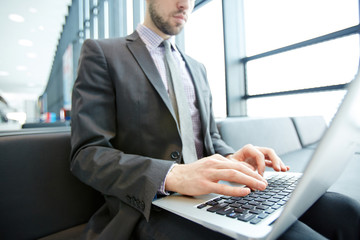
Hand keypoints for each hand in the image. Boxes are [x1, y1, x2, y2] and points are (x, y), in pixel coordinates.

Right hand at [164, 145, 288, 196]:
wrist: (176, 175)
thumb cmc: (193, 172)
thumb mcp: (209, 165)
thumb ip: (222, 167)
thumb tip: (238, 171)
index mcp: (217, 159)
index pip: (238, 164)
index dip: (252, 171)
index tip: (261, 178)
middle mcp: (214, 164)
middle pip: (239, 168)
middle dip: (255, 176)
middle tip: (265, 183)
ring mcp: (209, 174)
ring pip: (233, 175)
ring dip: (249, 181)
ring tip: (260, 186)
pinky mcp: (204, 184)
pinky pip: (223, 187)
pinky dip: (235, 189)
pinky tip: (245, 192)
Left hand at [227, 144, 289, 175]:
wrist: (229, 163)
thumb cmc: (230, 164)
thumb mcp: (232, 165)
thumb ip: (241, 166)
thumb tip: (252, 171)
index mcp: (248, 149)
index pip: (259, 154)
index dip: (261, 165)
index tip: (260, 175)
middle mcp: (255, 150)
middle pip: (268, 151)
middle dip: (275, 160)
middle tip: (278, 169)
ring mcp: (259, 154)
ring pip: (272, 156)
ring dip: (278, 162)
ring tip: (283, 169)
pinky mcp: (262, 160)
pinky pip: (272, 161)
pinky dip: (278, 164)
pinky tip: (285, 168)